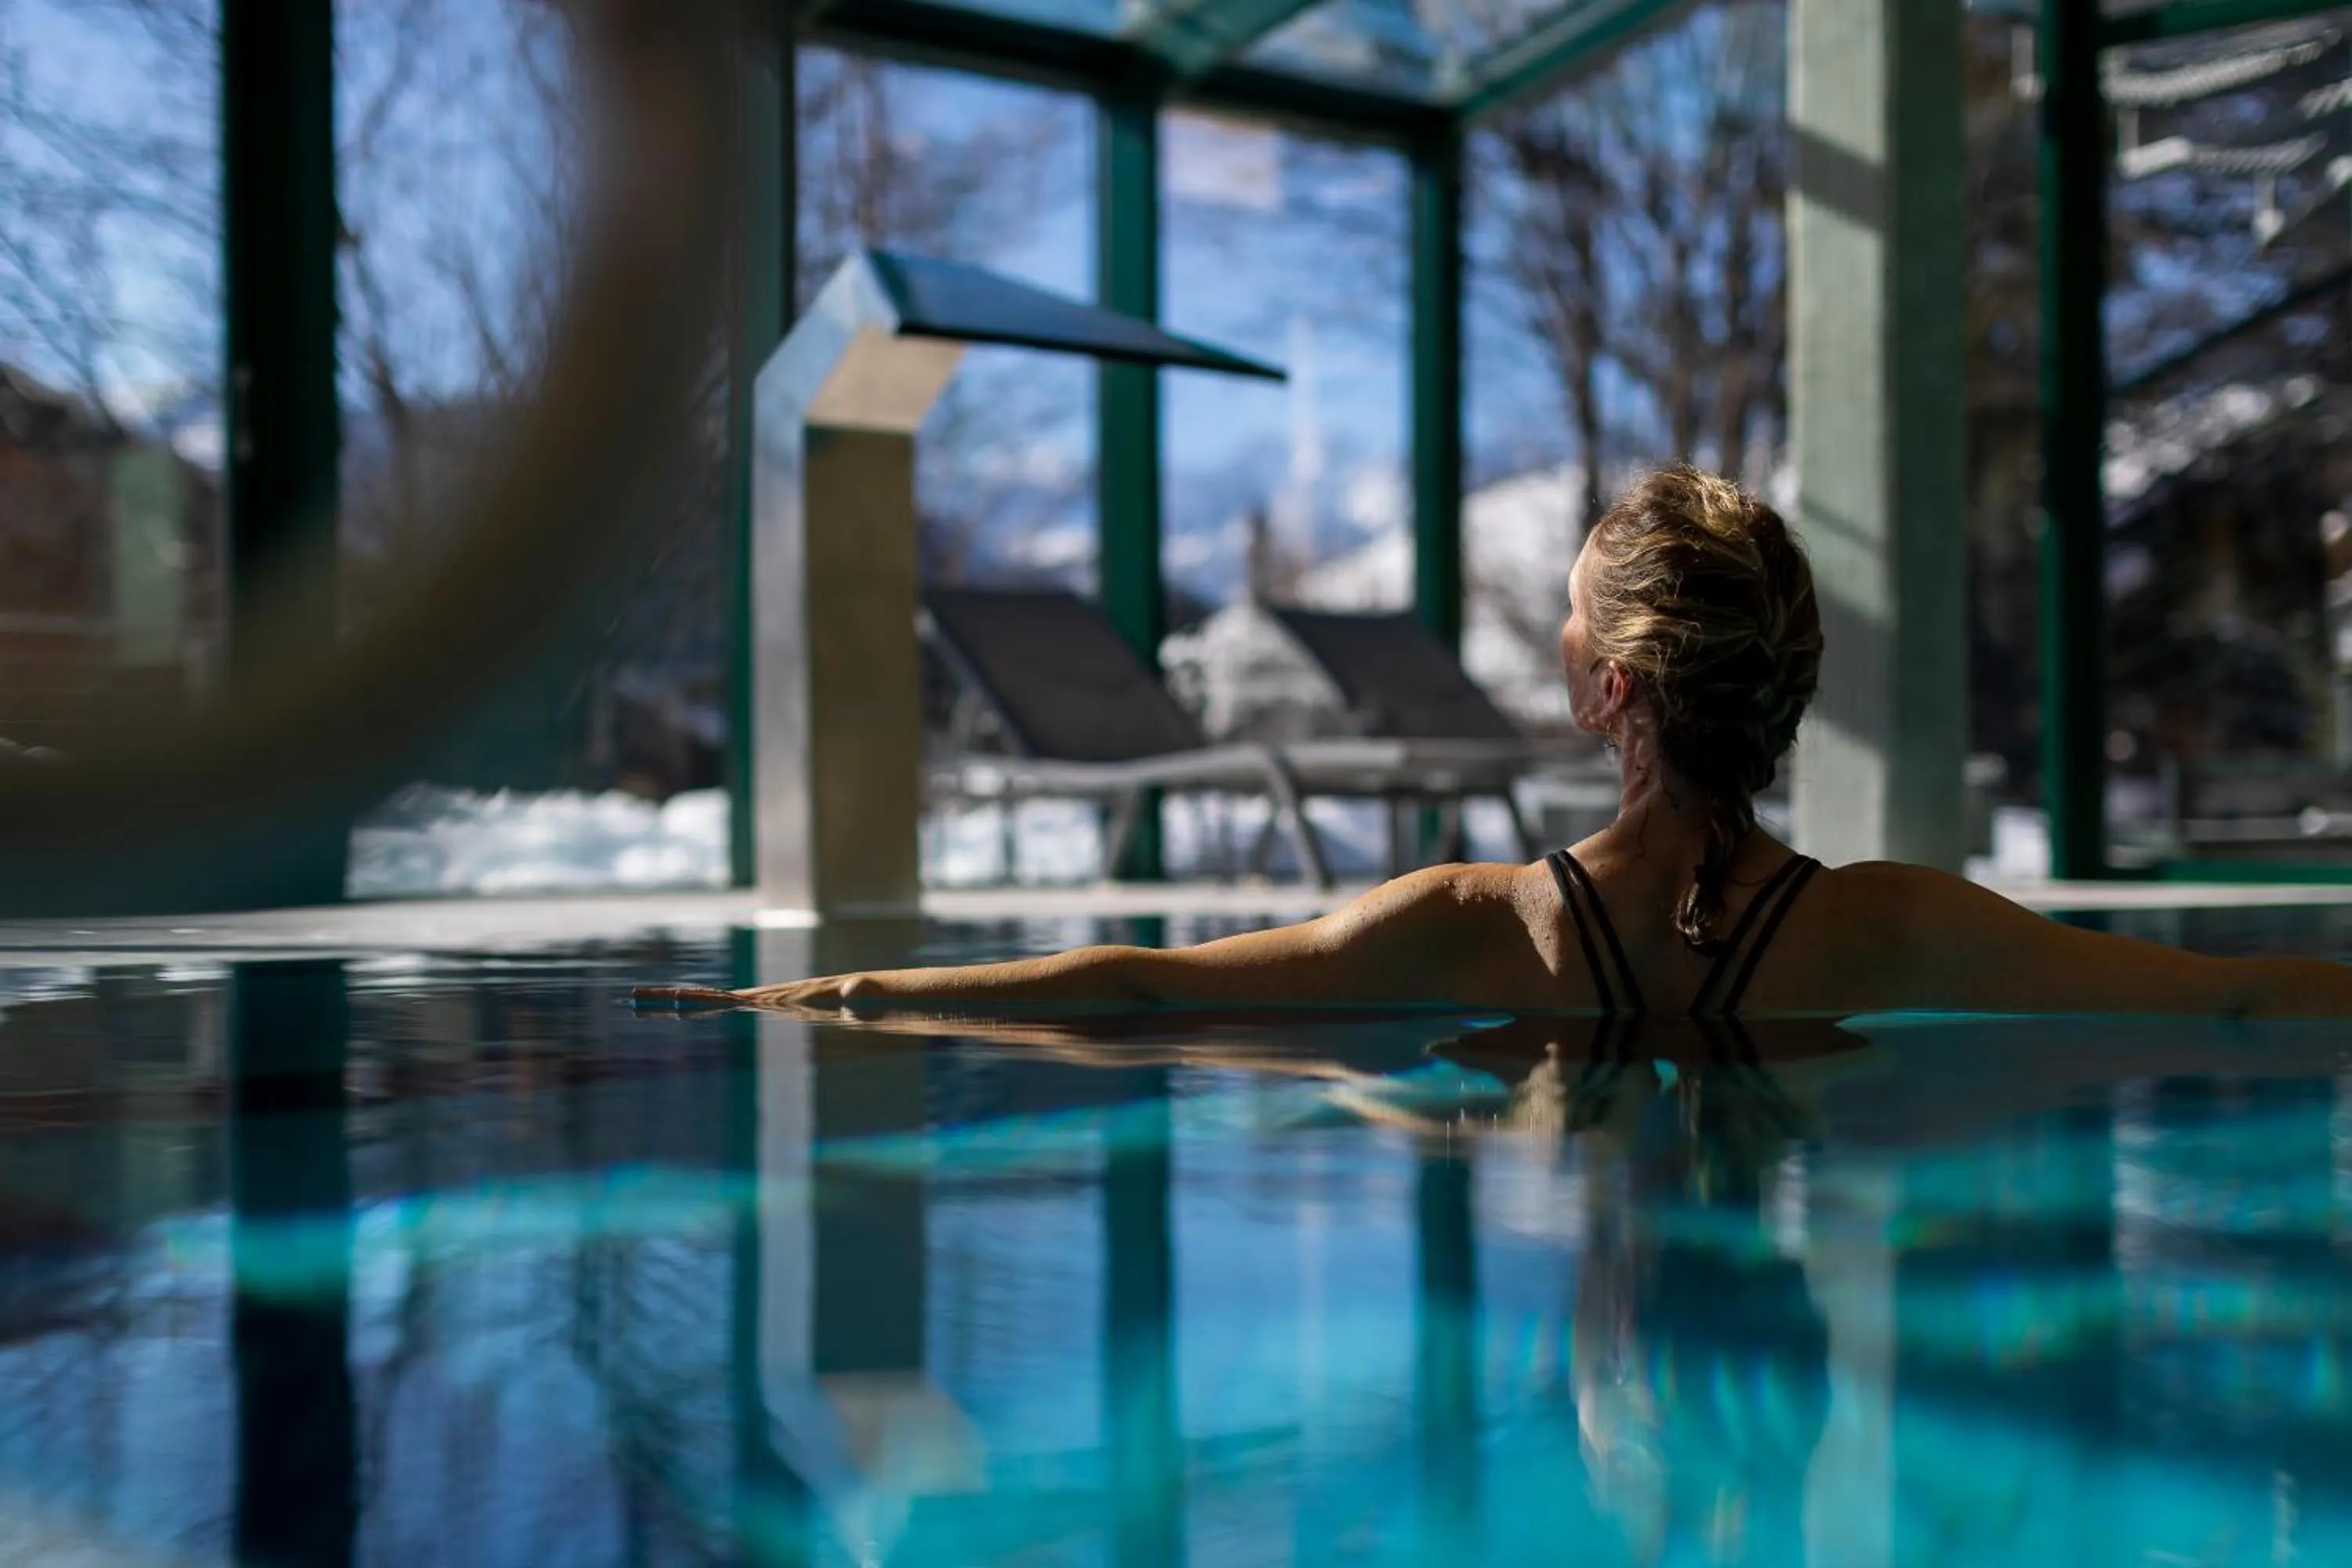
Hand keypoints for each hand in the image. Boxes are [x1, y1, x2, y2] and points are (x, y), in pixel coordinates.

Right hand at [630, 976, 862, 1012]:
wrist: (868, 993)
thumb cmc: (867, 997)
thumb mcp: (862, 996)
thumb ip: (860, 992)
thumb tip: (854, 992)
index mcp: (779, 998)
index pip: (731, 1000)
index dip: (702, 1002)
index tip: (673, 1002)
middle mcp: (765, 996)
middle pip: (711, 998)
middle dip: (673, 998)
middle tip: (636, 999)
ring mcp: (766, 1000)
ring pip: (715, 1002)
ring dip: (682, 1004)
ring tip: (647, 1004)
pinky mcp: (772, 1004)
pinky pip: (731, 1007)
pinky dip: (706, 1007)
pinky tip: (688, 1010)